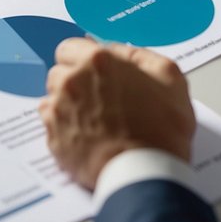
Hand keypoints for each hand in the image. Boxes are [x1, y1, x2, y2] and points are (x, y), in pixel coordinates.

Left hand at [40, 38, 194, 190]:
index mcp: (97, 62)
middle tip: (98, 98)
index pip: (71, 48)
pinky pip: (50, 123)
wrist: (145, 173)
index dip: (83, 59)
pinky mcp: (53, 137)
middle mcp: (71, 81)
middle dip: (75, 81)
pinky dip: (64, 126)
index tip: (94, 73)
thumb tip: (121, 51)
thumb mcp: (170, 78)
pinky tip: (85, 134)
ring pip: (53, 96)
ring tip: (93, 119)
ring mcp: (59, 109)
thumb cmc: (161, 129)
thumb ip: (142, 56)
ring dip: (68, 103)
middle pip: (60, 72)